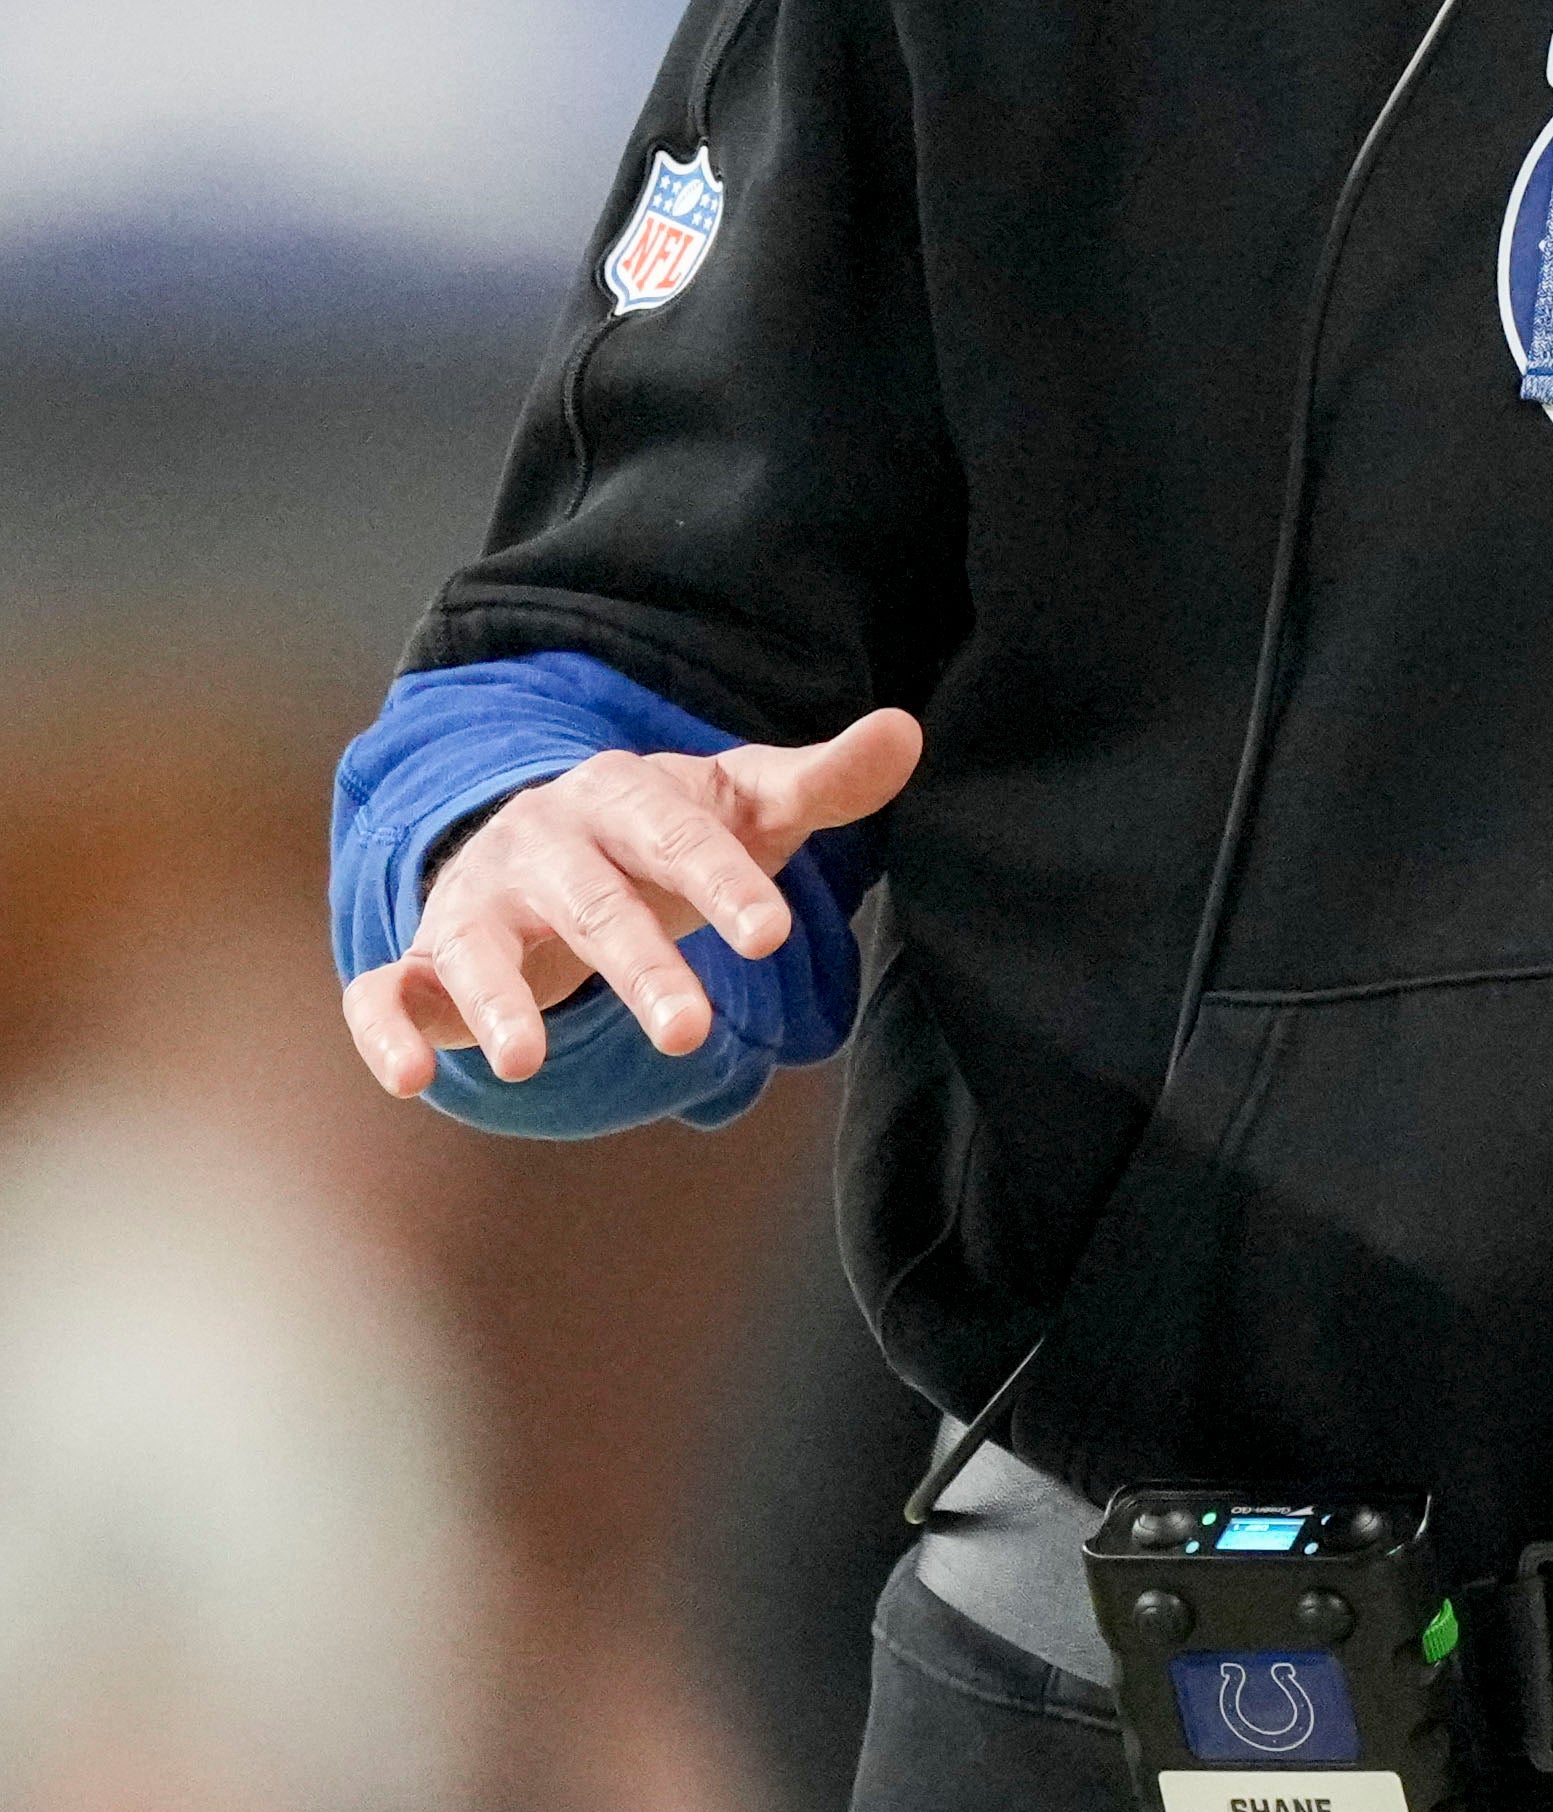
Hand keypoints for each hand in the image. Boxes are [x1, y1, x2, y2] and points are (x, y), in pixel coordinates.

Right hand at [343, 709, 920, 1098]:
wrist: (552, 838)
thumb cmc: (670, 834)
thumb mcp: (745, 805)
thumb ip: (823, 781)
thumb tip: (908, 731)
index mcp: (624, 797)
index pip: (678, 837)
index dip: (722, 883)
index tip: (773, 935)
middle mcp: (543, 843)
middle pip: (591, 904)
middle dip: (636, 966)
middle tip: (690, 1033)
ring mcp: (476, 900)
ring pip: (477, 946)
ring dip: (497, 1001)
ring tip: (524, 1064)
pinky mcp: (424, 960)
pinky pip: (386, 990)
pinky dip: (389, 1030)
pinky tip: (413, 1080)